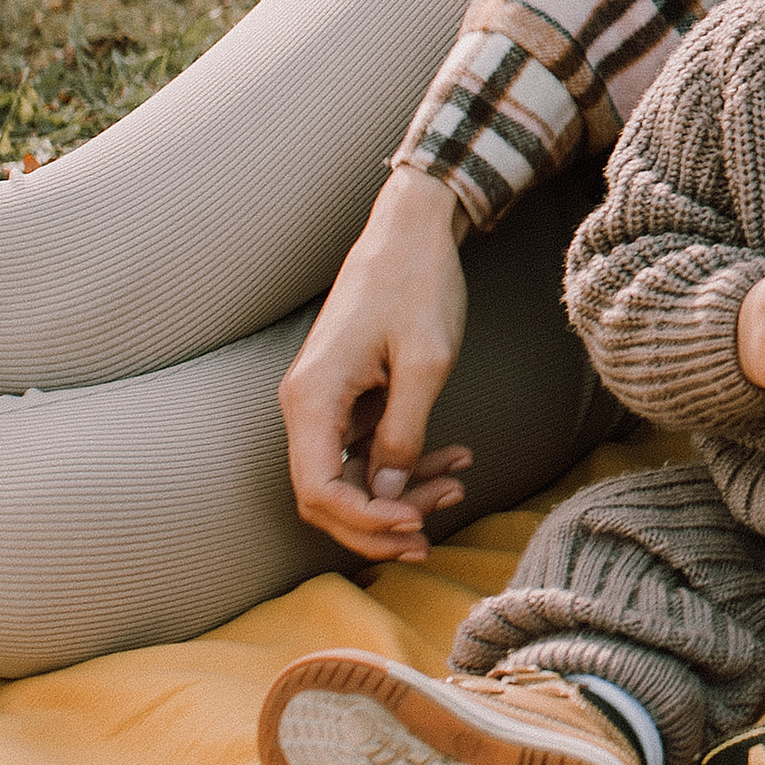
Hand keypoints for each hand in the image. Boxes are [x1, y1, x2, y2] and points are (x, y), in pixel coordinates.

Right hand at [280, 164, 475, 561]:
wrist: (412, 231)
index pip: (318, 491)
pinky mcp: (350, 398)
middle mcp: (306, 405)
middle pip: (327, 496)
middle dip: (379, 523)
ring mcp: (327, 403)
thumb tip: (390, 497)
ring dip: (401, 495)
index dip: (364, 522)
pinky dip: (408, 463)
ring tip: (458, 486)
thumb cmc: (417, 286)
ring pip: (352, 477)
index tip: (415, 523)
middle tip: (433, 533)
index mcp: (312, 398)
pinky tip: (457, 459)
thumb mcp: (425, 364)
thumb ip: (405, 434)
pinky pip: (369, 450)